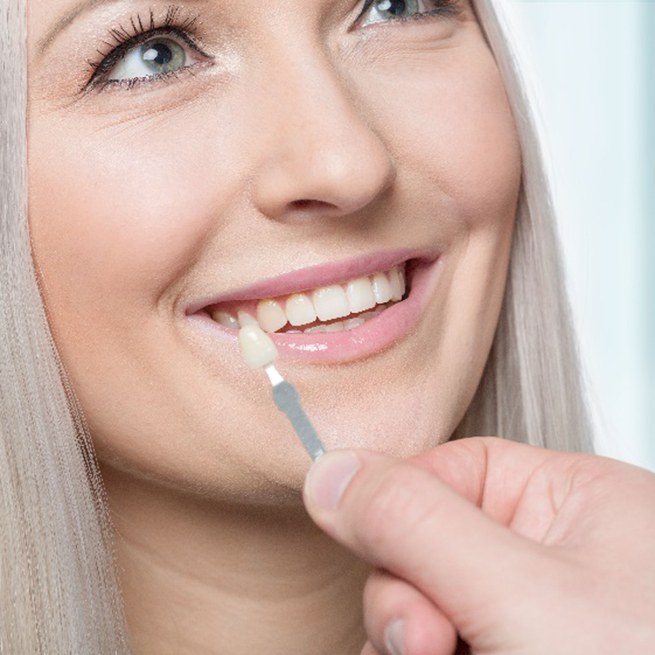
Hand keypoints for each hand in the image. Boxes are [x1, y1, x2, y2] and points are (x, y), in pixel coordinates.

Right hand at [303, 437, 654, 654]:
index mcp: (572, 500)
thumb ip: (416, 522)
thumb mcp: (520, 595)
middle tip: (427, 645)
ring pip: (427, 608)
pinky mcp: (522, 654)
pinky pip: (443, 646)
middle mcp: (556, 555)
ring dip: (412, 643)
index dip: (398, 514)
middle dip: (408, 602)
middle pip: (426, 547)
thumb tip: (332, 473)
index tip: (384, 561)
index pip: (445, 470)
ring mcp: (540, 618)